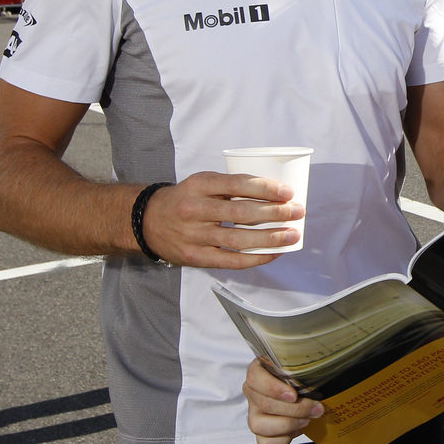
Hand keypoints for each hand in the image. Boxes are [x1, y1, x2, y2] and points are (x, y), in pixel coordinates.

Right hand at [141, 171, 306, 267]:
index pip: (236, 184)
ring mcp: (194, 235)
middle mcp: (194, 209)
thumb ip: (230, 186)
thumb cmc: (186, 198)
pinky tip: (274, 253)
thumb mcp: (201, 183)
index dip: (265, 188)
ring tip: (293, 235)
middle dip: (274, 213)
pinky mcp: (195, 257)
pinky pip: (230, 260)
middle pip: (240, 213)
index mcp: (198, 185)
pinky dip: (255, 258)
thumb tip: (274, 193)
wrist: (146, 221)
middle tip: (297, 211)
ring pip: (238, 239)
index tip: (288, 192)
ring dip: (270, 238)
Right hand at [243, 359, 324, 443]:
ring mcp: (254, 414)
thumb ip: (303, 368)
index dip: (273, 388)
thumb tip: (319, 374)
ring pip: (259, 426)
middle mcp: (253, 393)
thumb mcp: (300, 366)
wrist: (304, 392)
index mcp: (257, 371)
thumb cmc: (300, 376)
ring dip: (288, 425)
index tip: (294, 395)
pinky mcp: (261, 433)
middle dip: (294, 409)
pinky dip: (284, 439)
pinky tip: (298, 429)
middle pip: (264, 404)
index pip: (254, 378)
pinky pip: (266, 443)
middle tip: (316, 408)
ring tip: (307, 420)